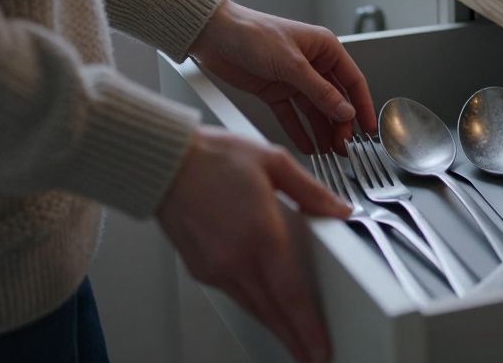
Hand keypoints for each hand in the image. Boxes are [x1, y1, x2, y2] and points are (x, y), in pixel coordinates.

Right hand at [158, 127, 349, 362]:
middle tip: (313, 354)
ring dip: (276, 325)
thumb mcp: (273, 162)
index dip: (308, 328)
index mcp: (261, 234)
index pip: (291, 295)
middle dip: (295, 338)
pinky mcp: (200, 269)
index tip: (320, 348)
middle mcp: (236, 259)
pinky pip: (235, 295)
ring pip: (253, 308)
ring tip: (295, 338)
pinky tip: (266, 306)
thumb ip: (312, 191)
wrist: (163, 163)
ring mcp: (216, 268)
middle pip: (273, 312)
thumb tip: (339, 209)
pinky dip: (254, 306)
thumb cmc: (212, 158)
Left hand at [189, 1, 375, 152]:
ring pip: (314, 110)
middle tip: (344, 146)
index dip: (362, 105)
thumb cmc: (252, 33)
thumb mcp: (291, 64)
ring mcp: (293, 79)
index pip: (352, 81)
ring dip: (321, 130)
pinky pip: (292, 114)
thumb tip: (345, 111)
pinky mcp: (274, 90)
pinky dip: (298, 130)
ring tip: (328, 151)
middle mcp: (312, 64)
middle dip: (340, 123)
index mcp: (324, 48)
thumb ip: (319, 91)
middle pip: (334, 99)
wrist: (213, 35)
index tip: (368, 128)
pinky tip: (306, 145)